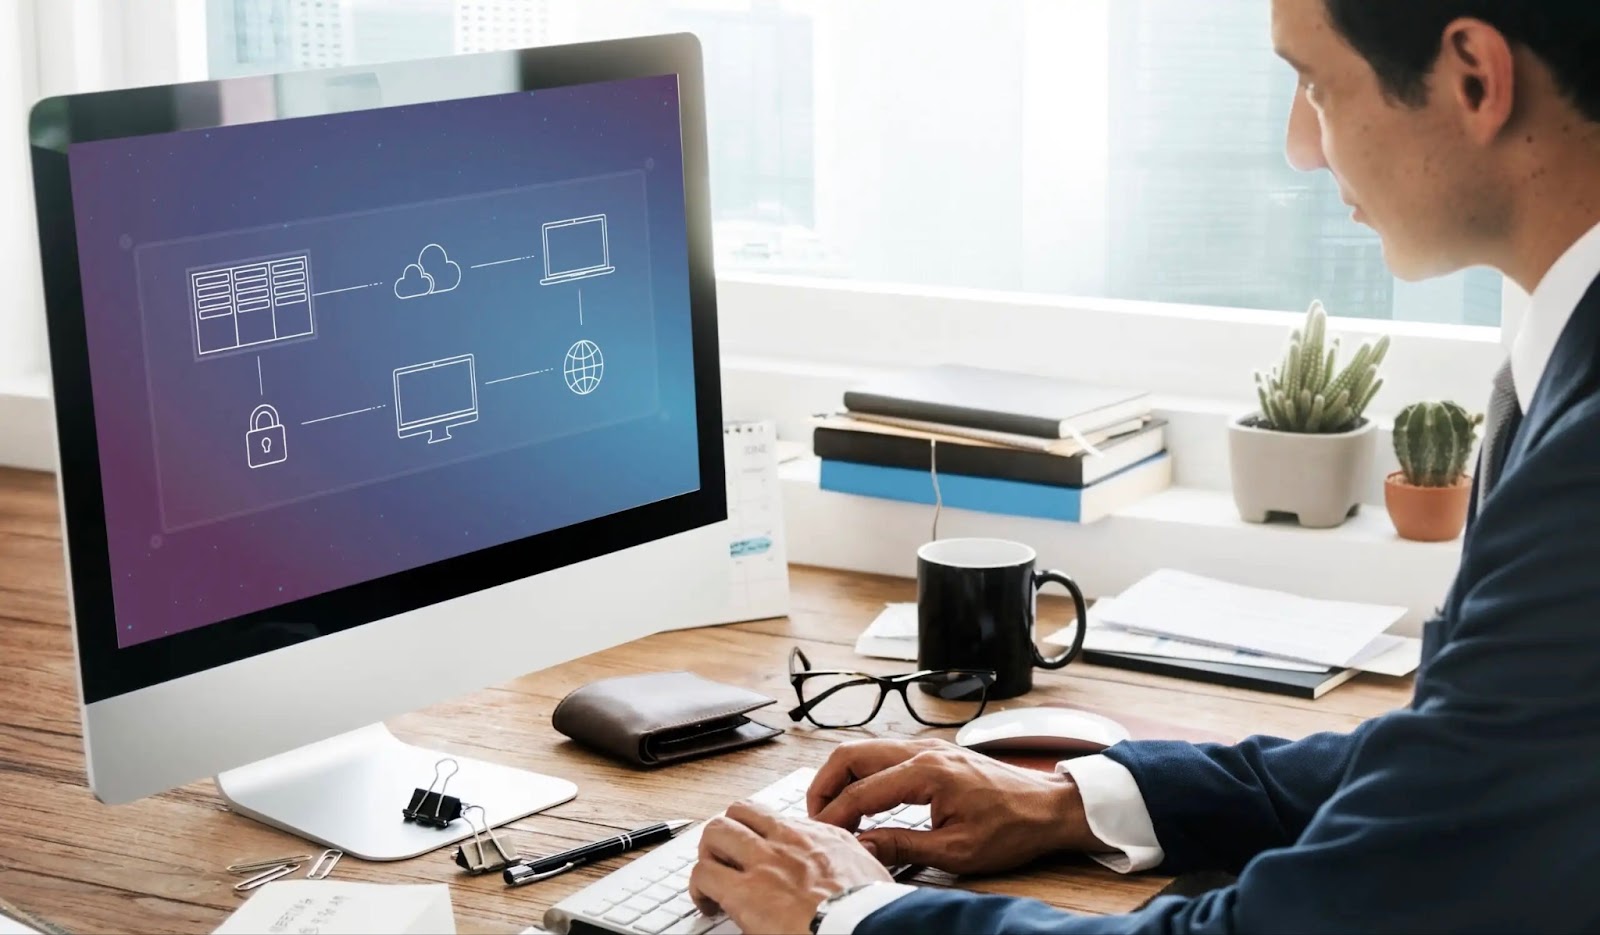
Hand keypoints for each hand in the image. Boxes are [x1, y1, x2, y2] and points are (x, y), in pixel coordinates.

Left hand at [688, 800, 891, 934]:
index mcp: (822, 837)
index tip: (762, 851)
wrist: (863, 928)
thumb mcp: (873, 873)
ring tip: (712, 878)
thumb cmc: (870, 911)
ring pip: (717, 832)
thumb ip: (856, 860)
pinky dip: (698, 888)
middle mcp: (789, 840)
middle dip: (728, 833)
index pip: (779, 818)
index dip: (763, 833)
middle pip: (742, 812)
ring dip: (709, 854)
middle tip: (727, 858)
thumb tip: (859, 863)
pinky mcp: (744, 891)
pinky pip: (703, 874)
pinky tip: (707, 905)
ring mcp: (764, 861)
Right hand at [808, 738, 1105, 874]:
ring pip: (865, 750)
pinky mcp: (934, 753)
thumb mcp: (956, 851)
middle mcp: (923, 751)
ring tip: (834, 811)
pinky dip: (863, 773)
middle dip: (824, 785)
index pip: (861, 792)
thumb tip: (861, 847)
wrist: (1049, 808)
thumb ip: (903, 846)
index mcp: (926, 772)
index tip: (820, 837)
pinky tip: (863, 800)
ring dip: (842, 777)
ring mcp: (928, 747)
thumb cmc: (1012, 828)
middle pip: (851, 755)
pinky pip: (884, 754)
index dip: (834, 816)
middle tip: (816, 818)